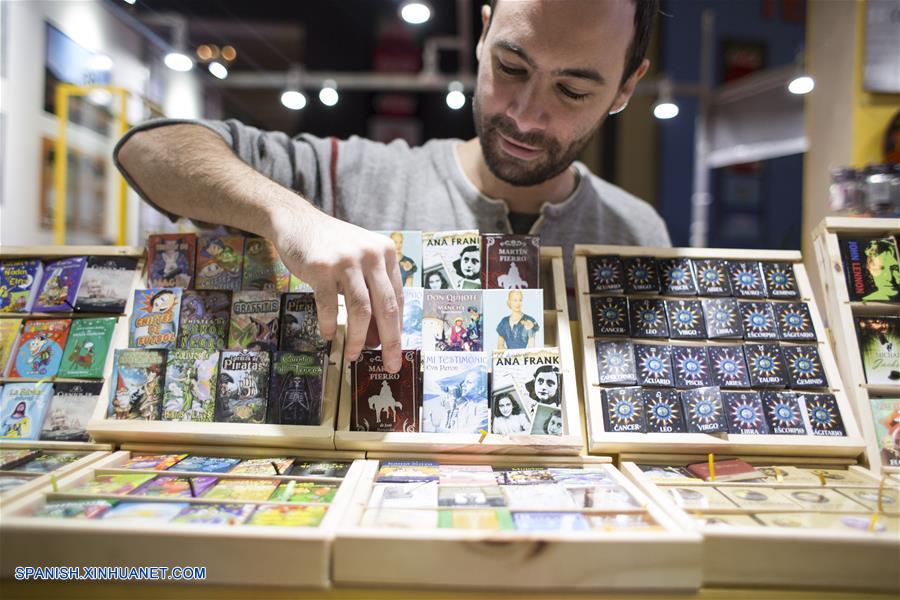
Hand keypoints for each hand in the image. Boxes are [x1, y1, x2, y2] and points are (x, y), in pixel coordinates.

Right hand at [272, 208, 403, 371]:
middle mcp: (371, 254)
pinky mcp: (322, 267)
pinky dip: (331, 324)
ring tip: (353, 354)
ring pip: (361, 309)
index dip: (398, 328)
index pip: (397, 298)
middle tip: (391, 364)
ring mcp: (347, 260)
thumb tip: (377, 338)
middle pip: (386, 306)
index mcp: (386, 253)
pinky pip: (330, 304)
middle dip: (390, 340)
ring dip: (358, 338)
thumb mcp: (359, 263)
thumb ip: (371, 293)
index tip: (397, 351)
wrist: (297, 222)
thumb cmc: (332, 248)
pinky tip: (329, 334)